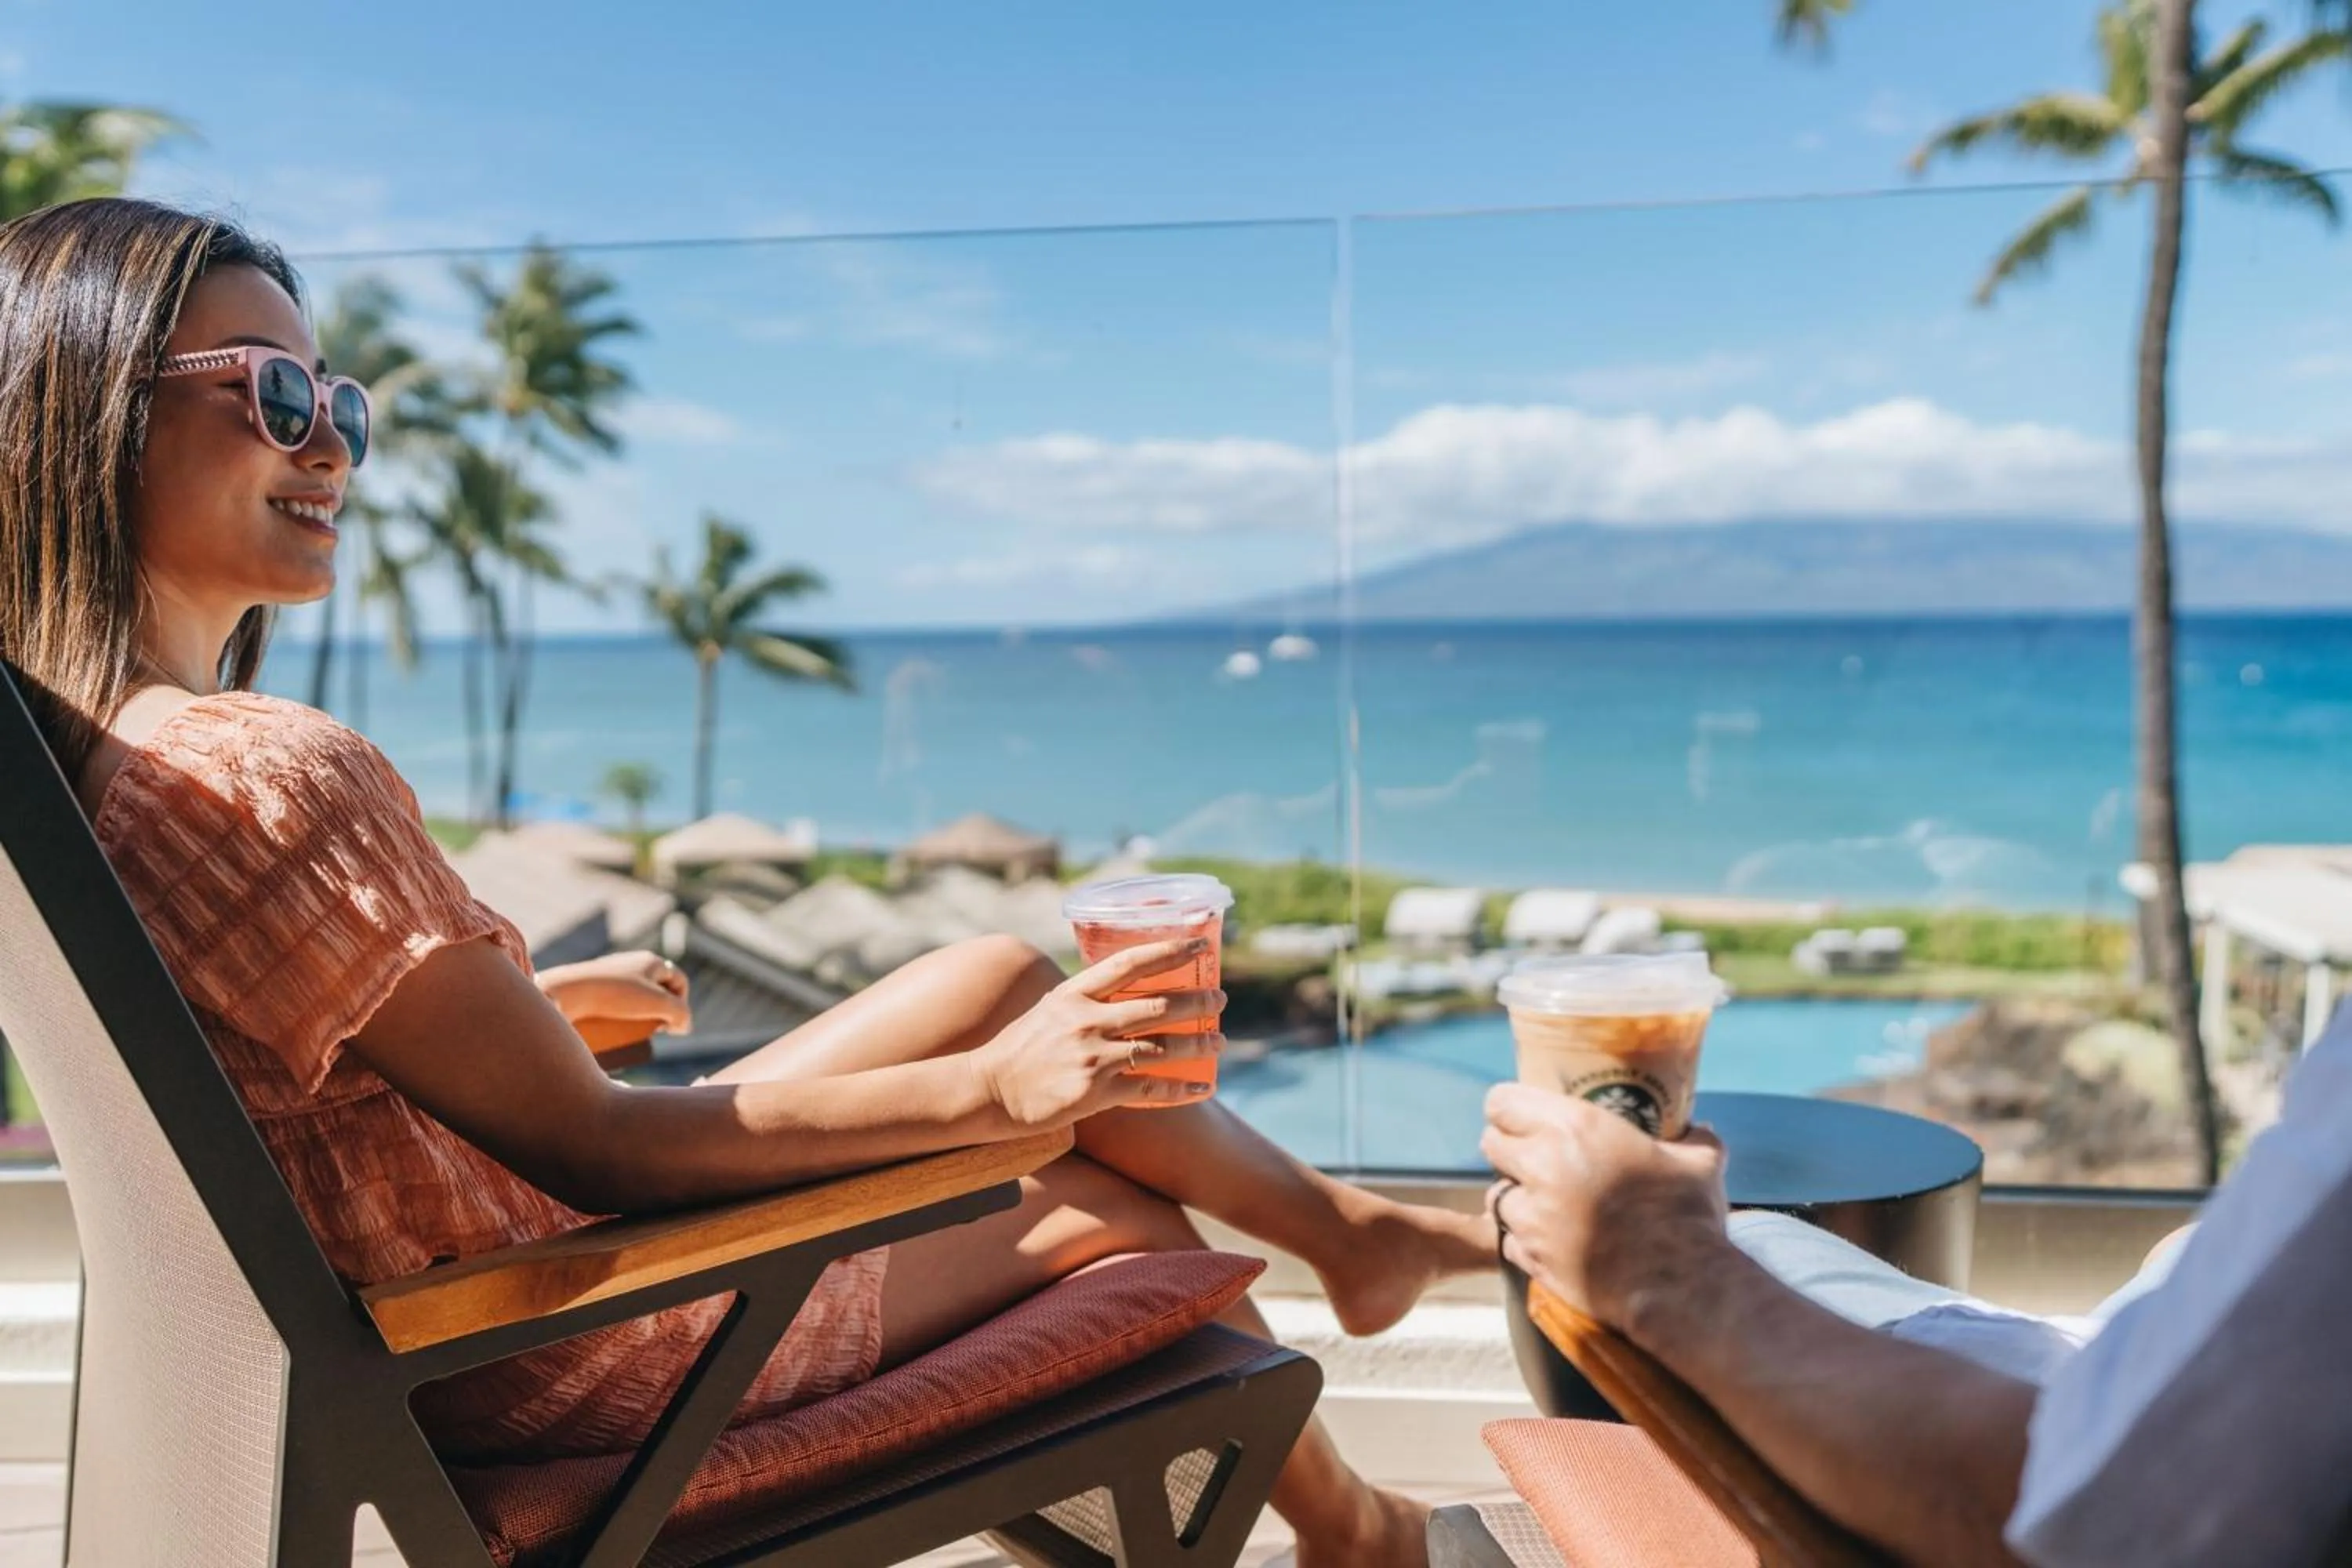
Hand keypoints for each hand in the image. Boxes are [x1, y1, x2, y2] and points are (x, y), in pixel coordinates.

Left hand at [536, 950, 692, 1034]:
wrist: (567, 993)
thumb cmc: (615, 996)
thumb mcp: (658, 1005)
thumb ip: (681, 1014)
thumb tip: (683, 1026)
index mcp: (651, 961)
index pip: (679, 982)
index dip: (681, 1005)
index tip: (670, 1025)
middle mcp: (632, 962)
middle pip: (658, 990)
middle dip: (660, 1011)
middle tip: (652, 1028)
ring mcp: (611, 973)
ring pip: (636, 996)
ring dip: (640, 1014)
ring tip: (632, 1031)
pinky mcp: (592, 985)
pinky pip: (614, 1000)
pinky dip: (620, 1014)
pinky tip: (614, 1027)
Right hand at [970, 938, 1225, 1130]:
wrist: (989, 1089)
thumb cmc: (1023, 1047)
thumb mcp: (1051, 1008)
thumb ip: (1088, 997)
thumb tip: (1130, 986)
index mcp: (1075, 993)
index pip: (1131, 963)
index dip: (1170, 951)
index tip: (1202, 944)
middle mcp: (1085, 1020)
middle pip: (1157, 1005)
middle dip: (1198, 1002)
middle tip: (1220, 999)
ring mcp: (1091, 1056)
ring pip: (1160, 1046)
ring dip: (1198, 1043)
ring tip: (1220, 1041)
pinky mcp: (1093, 1092)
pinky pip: (1149, 1088)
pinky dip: (1180, 1088)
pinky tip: (1201, 1087)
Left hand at [1481, 1083, 1730, 1335]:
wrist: (1681, 1287)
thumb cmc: (1689, 1216)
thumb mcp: (1700, 1162)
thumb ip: (1693, 1137)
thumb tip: (1698, 1126)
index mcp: (1575, 1128)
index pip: (1502, 1103)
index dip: (1507, 1108)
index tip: (1520, 1116)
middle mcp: (1543, 1166)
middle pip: (1491, 1144)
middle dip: (1508, 1148)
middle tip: (1531, 1157)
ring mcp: (1532, 1216)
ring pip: (1496, 1194)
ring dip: (1515, 1195)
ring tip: (1541, 1201)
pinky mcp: (1532, 1257)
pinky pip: (1509, 1239)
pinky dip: (1523, 1239)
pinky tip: (1550, 1239)